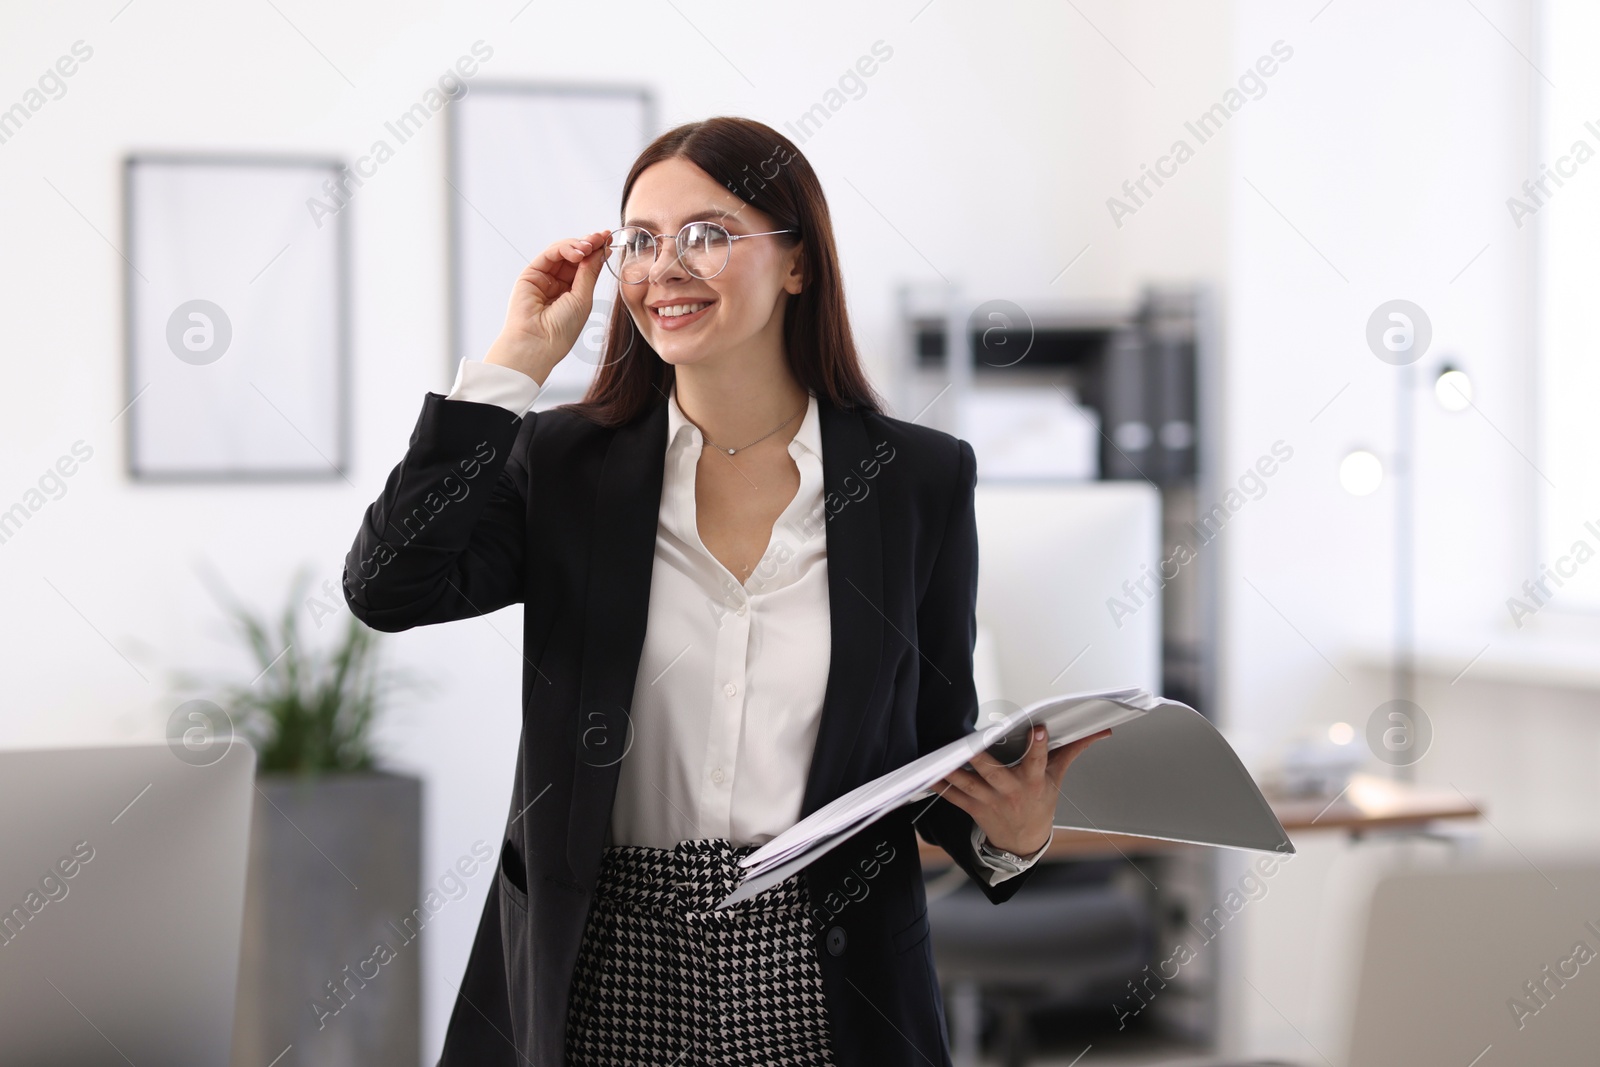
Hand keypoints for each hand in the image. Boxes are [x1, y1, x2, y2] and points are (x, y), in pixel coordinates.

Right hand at [485, 230, 611, 385]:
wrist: (538, 343)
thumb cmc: (561, 330)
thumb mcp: (583, 298)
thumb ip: (589, 272)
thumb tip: (600, 251)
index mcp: (572, 292)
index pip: (586, 266)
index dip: (597, 252)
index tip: (609, 240)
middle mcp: (557, 283)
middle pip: (574, 255)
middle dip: (589, 244)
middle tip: (601, 237)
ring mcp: (544, 278)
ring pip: (562, 252)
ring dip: (578, 245)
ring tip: (589, 247)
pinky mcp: (530, 274)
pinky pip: (549, 254)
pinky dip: (564, 249)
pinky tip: (578, 253)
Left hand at [935, 725, 1111, 856]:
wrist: (1023, 841)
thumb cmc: (1040, 803)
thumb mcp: (1057, 777)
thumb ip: (1074, 750)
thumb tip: (1101, 731)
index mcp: (1033, 781)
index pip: (1039, 760)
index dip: (1039, 745)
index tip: (1039, 729)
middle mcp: (1011, 791)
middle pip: (995, 773)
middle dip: (983, 760)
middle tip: (973, 743)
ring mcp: (990, 800)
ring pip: (970, 784)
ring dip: (954, 772)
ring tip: (942, 757)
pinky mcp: (974, 807)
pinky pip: (954, 796)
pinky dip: (941, 786)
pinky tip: (930, 774)